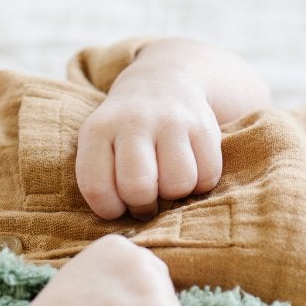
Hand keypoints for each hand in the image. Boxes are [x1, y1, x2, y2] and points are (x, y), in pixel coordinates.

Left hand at [75, 70, 222, 219]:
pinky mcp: (204, 126)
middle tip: (147, 197)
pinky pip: (208, 176)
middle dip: (143, 205)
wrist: (163, 82)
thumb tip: (130, 224)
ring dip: (175, 194)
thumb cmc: (125, 134)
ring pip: (178, 184)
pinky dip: (201, 183)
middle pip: (138, 187)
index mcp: (98, 131)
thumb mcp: (100, 147)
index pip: (97, 188)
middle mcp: (133, 121)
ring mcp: (171, 121)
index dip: (110, 209)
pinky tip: (190, 168)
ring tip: (168, 180)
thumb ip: (103, 182)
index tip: (118, 202)